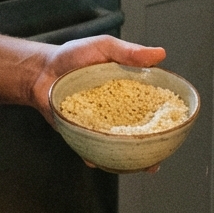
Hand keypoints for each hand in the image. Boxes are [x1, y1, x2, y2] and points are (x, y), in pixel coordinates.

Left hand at [29, 36, 166, 172]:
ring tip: (130, 165)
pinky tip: (95, 160)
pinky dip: (94, 156)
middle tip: (154, 161)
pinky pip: (90, 148)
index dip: (163, 120)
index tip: (173, 129)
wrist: (41, 68)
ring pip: (116, 146)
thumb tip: (160, 54)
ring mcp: (99, 124)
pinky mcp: (80, 132)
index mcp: (127, 92)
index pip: (150, 108)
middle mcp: (116, 111)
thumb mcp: (103, 47)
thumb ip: (129, 52)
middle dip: (148, 149)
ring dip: (125, 158)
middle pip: (137, 133)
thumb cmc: (73, 55)